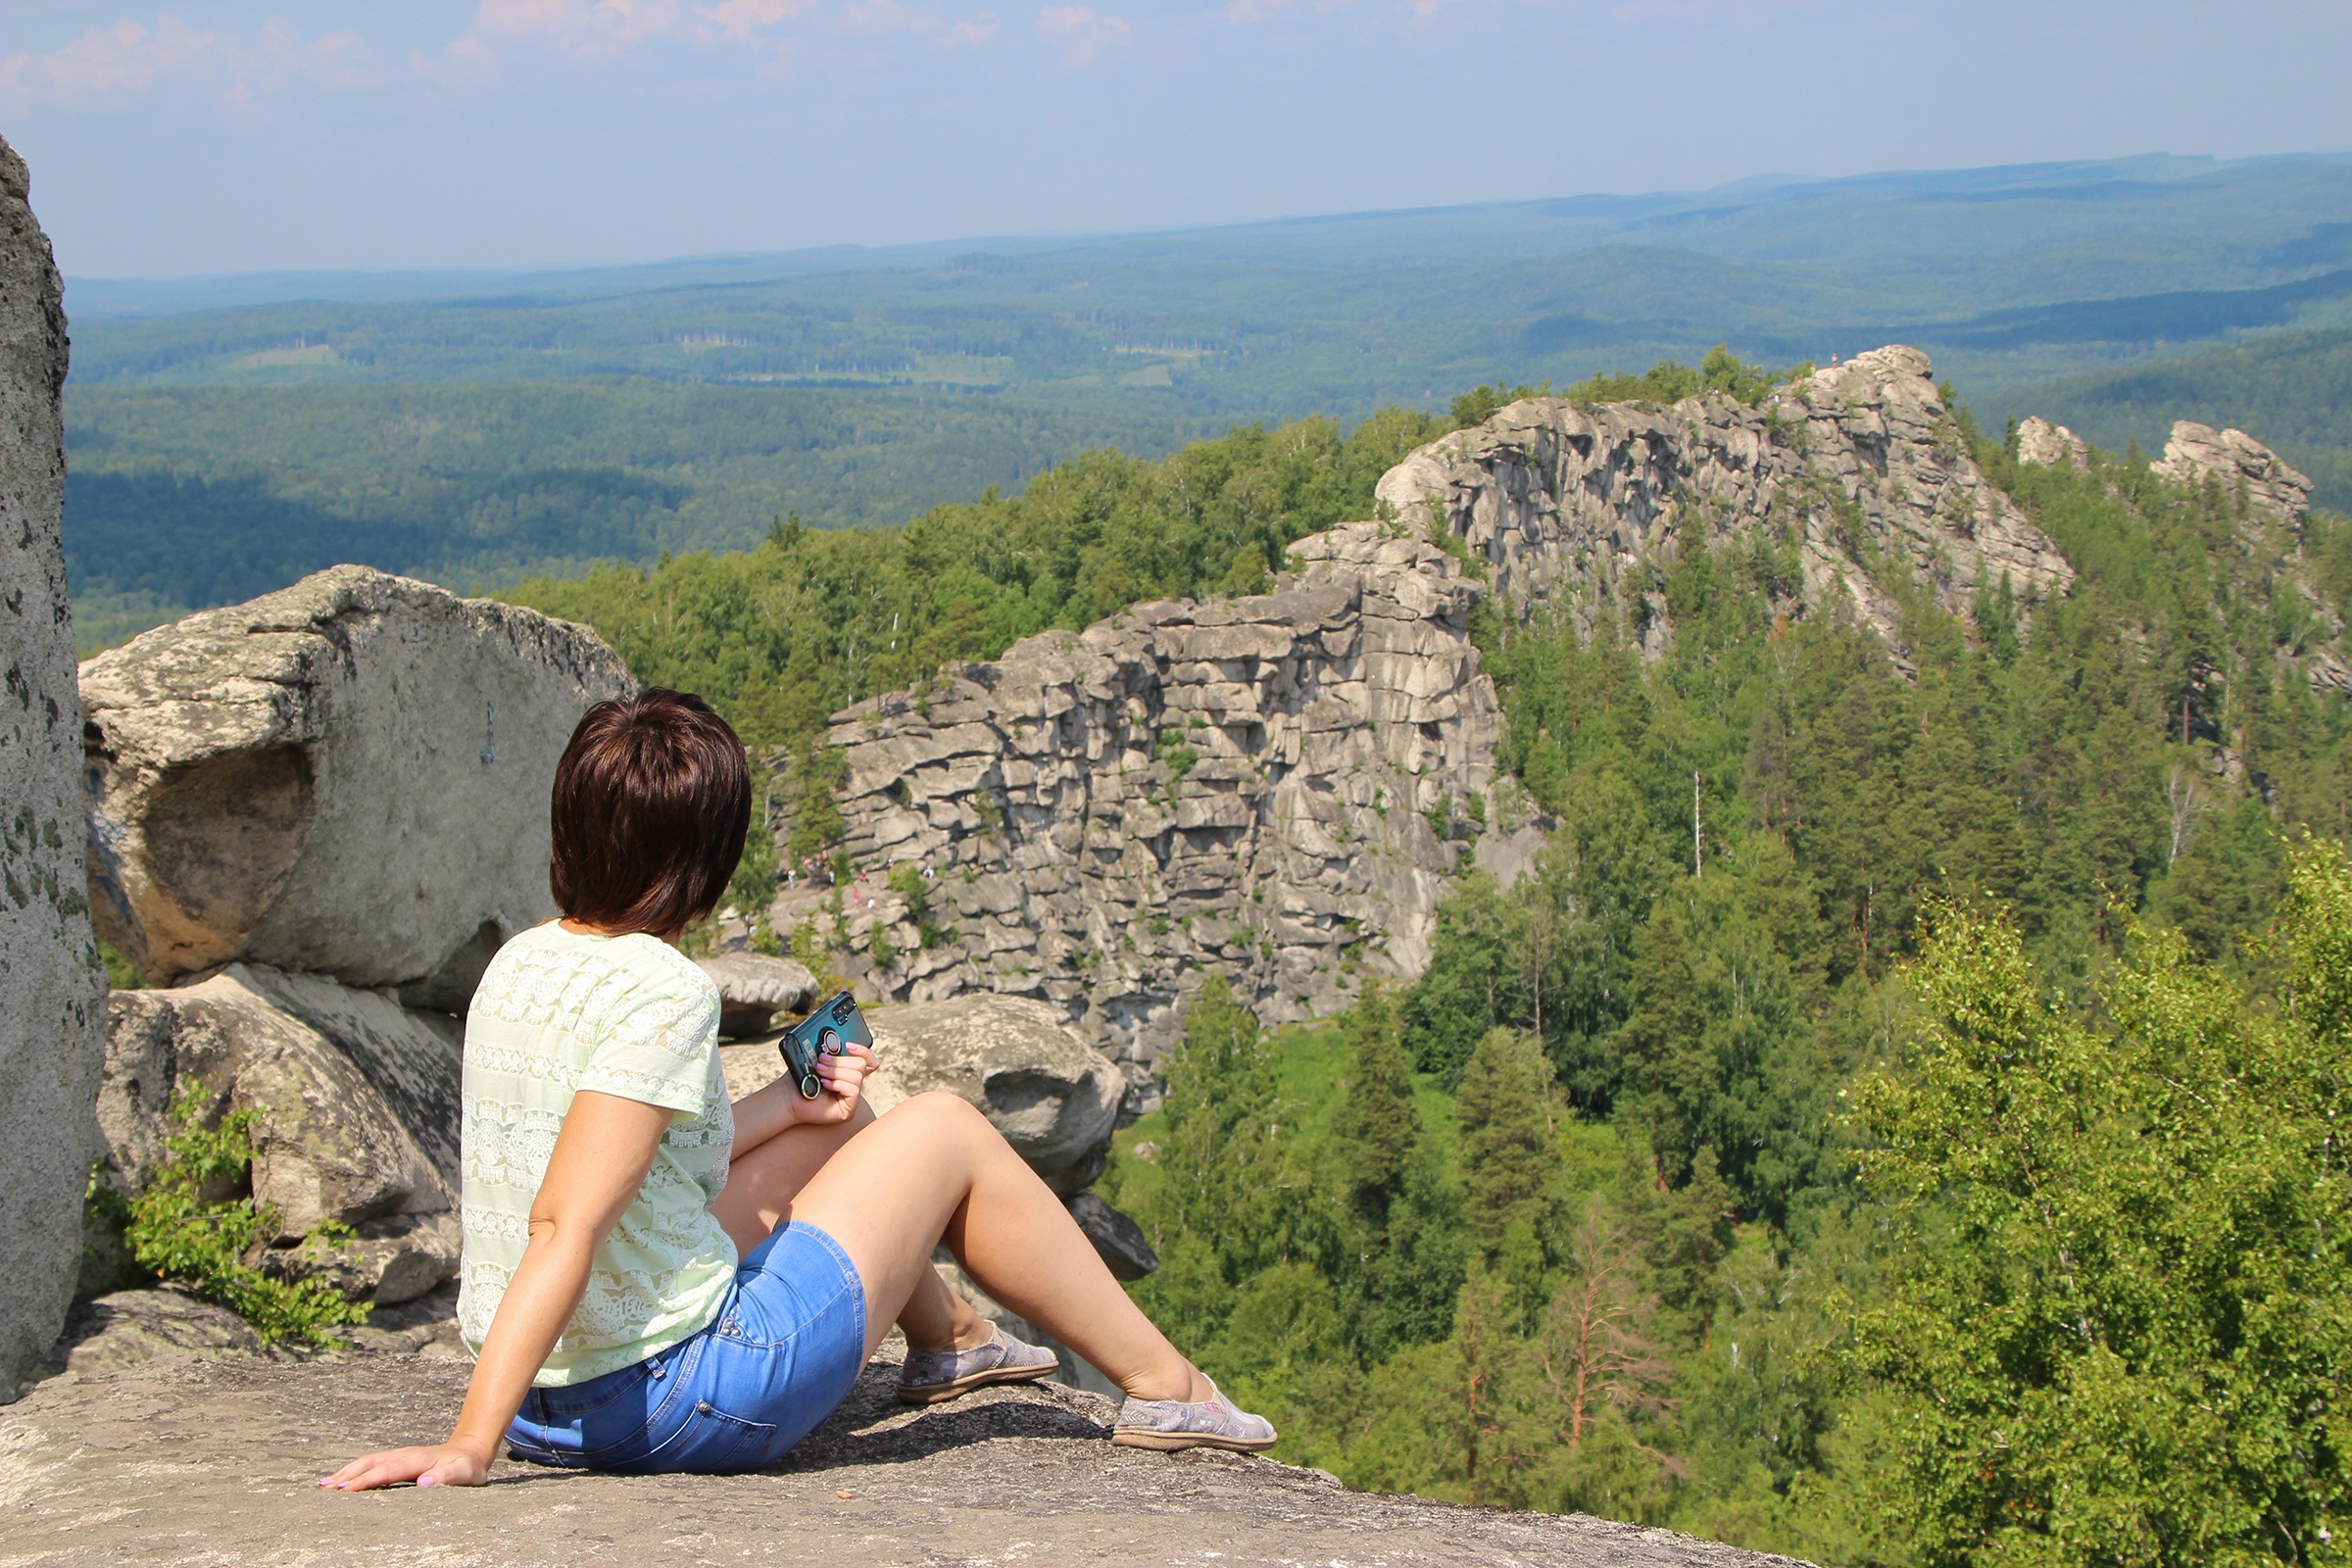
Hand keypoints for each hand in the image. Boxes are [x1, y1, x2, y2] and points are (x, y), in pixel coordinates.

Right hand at [319, 1442, 491, 1490]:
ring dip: (346, 1471)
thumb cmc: (467, 1467)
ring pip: (368, 1461)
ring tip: (324, 1485)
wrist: (471, 1450)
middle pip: (371, 1463)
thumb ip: (446, 1477)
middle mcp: (404, 1455)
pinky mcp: (398, 1458)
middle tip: (324, 1490)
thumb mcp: (464, 1473)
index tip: (345, 1490)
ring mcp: (400, 1455)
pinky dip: (354, 1469)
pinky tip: (341, 1479)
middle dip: (347, 1476)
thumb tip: (424, 1483)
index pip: (386, 1471)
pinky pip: (372, 1462)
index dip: (366, 1480)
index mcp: (417, 1460)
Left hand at [793, 1041, 873, 1124]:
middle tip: (821, 1061)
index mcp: (848, 1072)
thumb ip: (831, 1051)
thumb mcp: (817, 1058)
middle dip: (840, 1061)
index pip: (869, 1060)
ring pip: (857, 1076)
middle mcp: (852, 1085)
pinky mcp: (848, 1110)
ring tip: (820, 1073)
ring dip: (836, 1072)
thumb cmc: (800, 1079)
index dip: (863, 1051)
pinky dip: (838, 1084)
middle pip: (862, 1064)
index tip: (848, 1045)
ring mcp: (851, 1098)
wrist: (788, 1096)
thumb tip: (838, 1043)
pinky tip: (824, 1085)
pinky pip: (853, 1090)